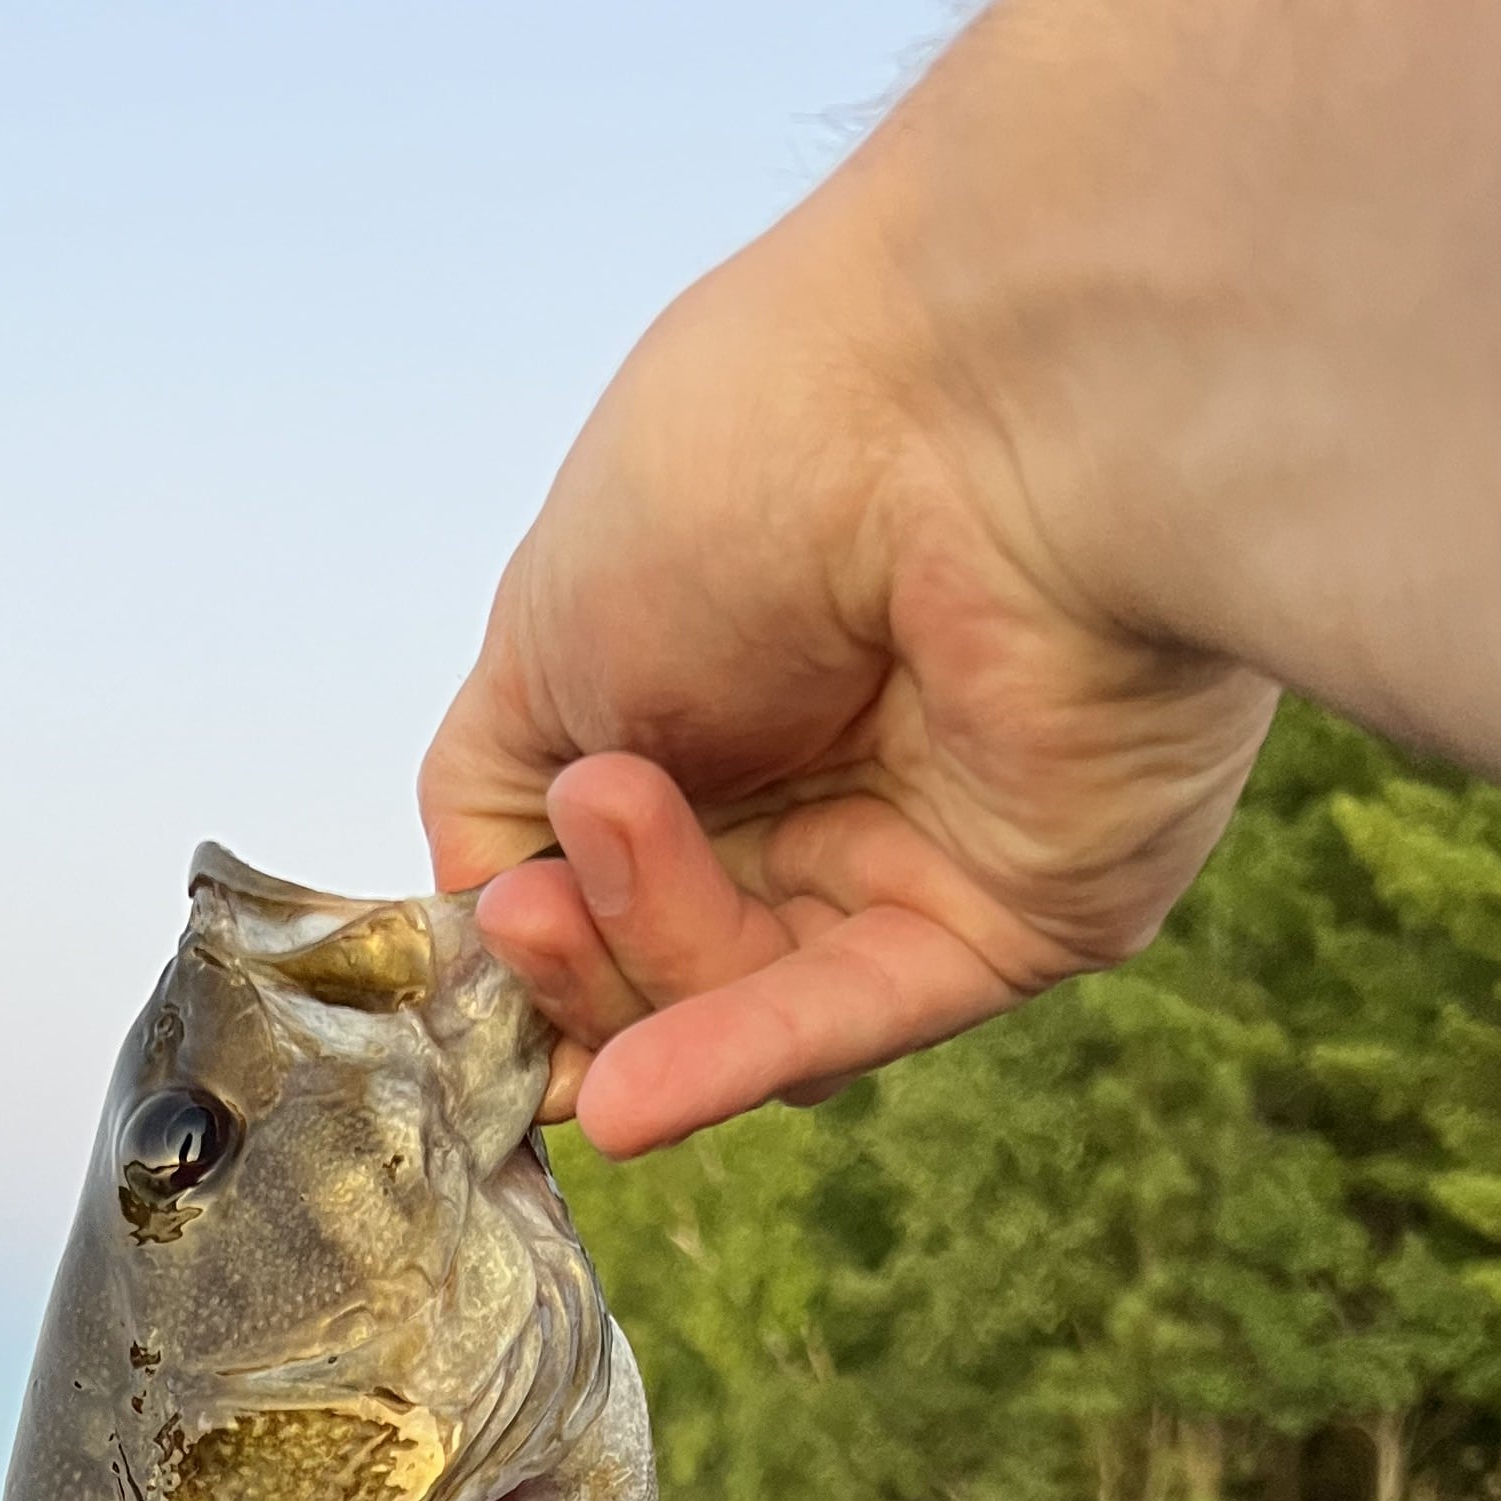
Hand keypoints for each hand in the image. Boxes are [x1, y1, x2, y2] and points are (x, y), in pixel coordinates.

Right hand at [419, 89, 1277, 1156]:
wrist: (984, 399)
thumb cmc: (759, 451)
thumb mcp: (547, 625)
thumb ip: (496, 793)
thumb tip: (480, 929)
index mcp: (711, 683)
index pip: (596, 874)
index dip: (528, 928)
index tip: (481, 931)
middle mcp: (823, 771)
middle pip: (659, 961)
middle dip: (580, 944)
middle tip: (537, 891)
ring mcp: (925, 851)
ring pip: (741, 995)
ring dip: (649, 949)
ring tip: (618, 819)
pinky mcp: (1020, 914)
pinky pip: (858, 1017)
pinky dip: (733, 1062)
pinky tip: (625, 1102)